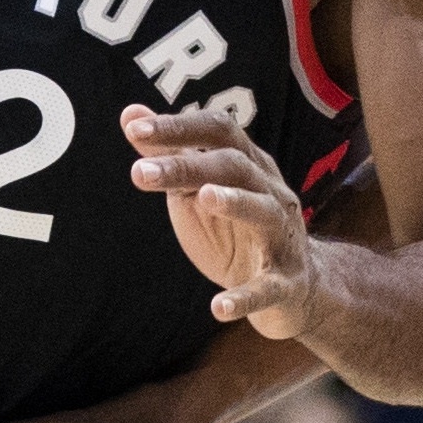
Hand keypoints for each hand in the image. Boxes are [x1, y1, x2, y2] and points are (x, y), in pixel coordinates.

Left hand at [123, 105, 313, 338]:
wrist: (292, 290)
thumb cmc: (235, 231)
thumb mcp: (197, 190)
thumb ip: (169, 155)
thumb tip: (130, 114)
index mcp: (249, 166)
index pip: (219, 130)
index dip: (180, 127)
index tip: (135, 129)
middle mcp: (270, 192)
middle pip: (234, 167)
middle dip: (188, 165)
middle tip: (140, 173)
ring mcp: (282, 236)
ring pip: (264, 211)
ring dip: (236, 203)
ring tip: (205, 198)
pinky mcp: (286, 282)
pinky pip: (268, 288)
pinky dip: (245, 297)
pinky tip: (218, 308)